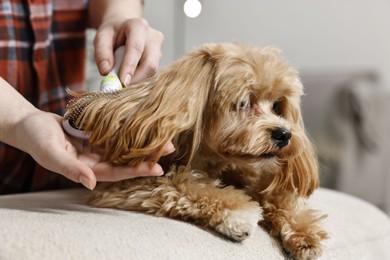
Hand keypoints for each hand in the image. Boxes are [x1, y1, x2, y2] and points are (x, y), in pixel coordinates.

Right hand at [17, 111, 173, 189]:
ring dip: (142, 141)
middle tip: (169, 148)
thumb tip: (91, 183)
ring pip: (124, 145)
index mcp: (86, 169)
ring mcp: (97, 146)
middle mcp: (95, 159)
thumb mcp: (50, 153)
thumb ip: (70, 169)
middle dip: (146, 155)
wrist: (29, 123)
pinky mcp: (96, 132)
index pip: (116, 172)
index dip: (136, 171)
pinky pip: (116, 131)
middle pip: (125, 159)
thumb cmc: (36, 139)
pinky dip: (130, 128)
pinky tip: (144, 123)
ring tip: (163, 135)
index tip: (157, 168)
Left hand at [94, 17, 163, 85]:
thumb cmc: (113, 33)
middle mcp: (153, 36)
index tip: (122, 82)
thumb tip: (106, 72)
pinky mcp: (158, 58)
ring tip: (122, 75)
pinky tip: (129, 73)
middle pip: (150, 63)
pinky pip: (150, 72)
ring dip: (136, 78)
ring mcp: (158, 48)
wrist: (124, 28)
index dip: (130, 67)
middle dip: (136, 78)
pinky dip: (138, 77)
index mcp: (138, 26)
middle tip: (121, 86)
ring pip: (152, 70)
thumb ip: (101, 53)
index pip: (136, 48)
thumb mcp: (101, 37)